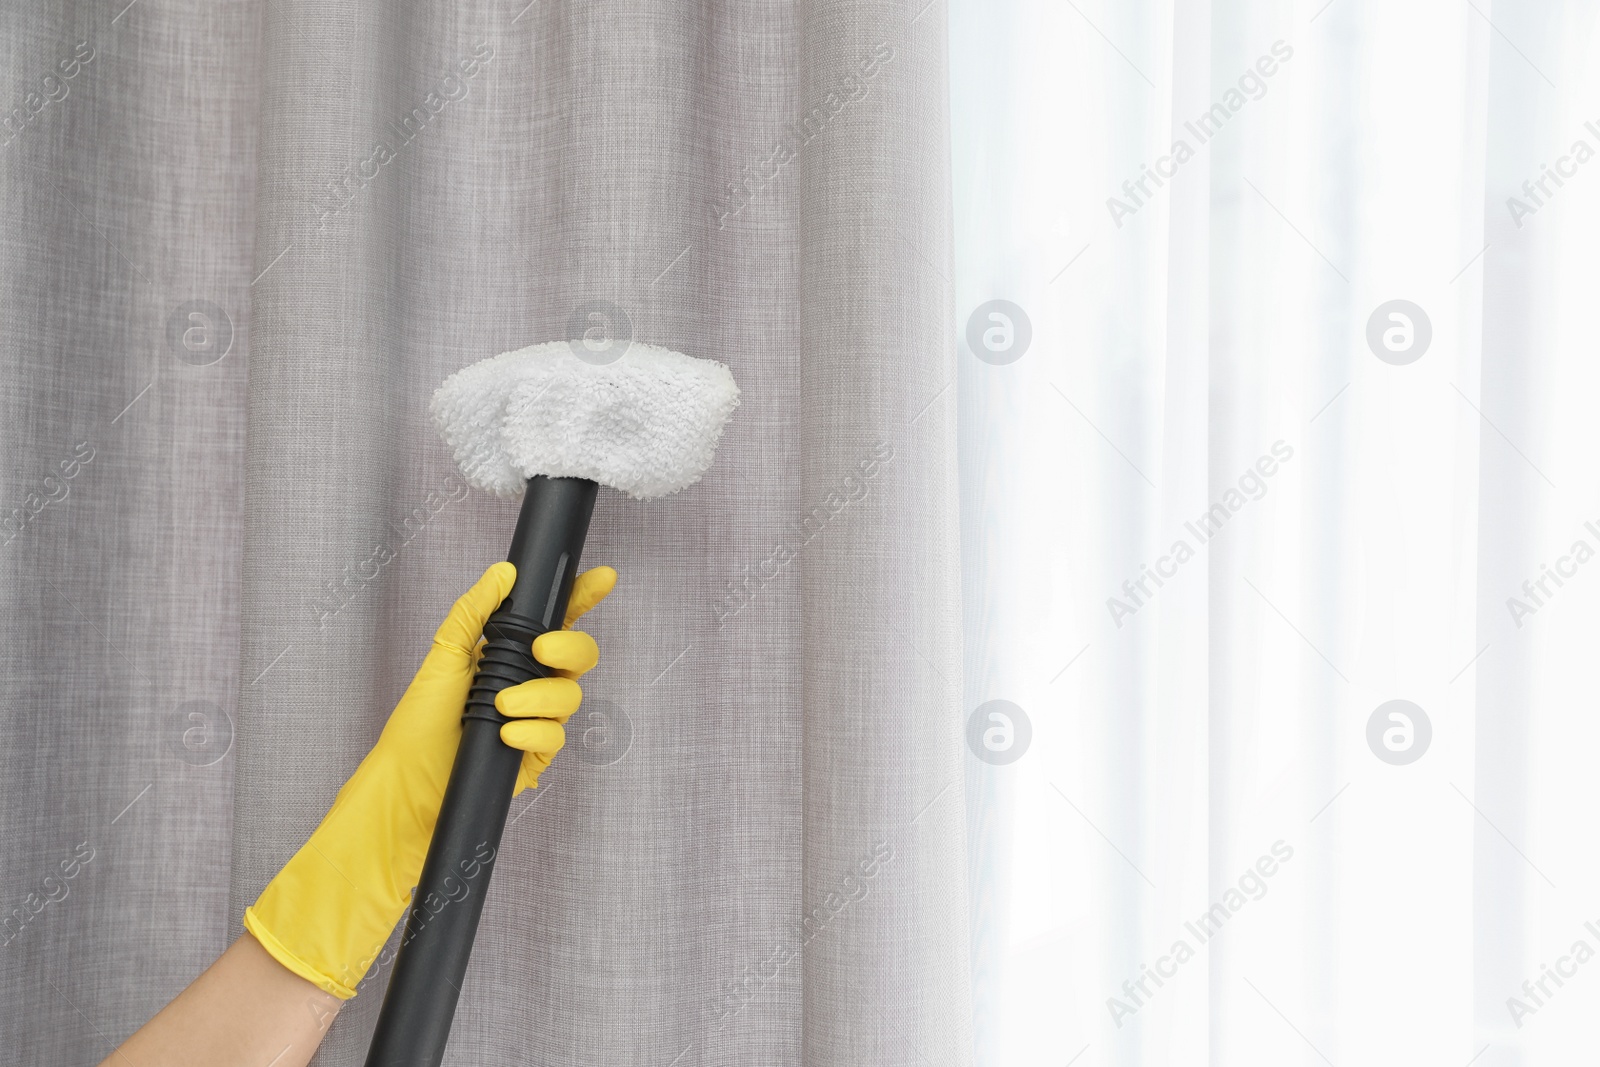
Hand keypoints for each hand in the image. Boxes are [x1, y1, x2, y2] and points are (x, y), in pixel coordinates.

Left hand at [243, 562, 614, 998]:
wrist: (409, 784)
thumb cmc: (418, 723)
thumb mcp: (442, 656)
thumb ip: (474, 611)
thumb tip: (504, 572)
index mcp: (509, 654)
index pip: (555, 619)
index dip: (583, 596)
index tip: (602, 577)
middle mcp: (529, 684)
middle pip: (579, 655)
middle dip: (569, 647)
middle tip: (541, 649)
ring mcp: (536, 720)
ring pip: (570, 696)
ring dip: (538, 697)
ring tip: (500, 707)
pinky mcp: (536, 755)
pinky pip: (556, 735)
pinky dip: (532, 731)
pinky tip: (505, 736)